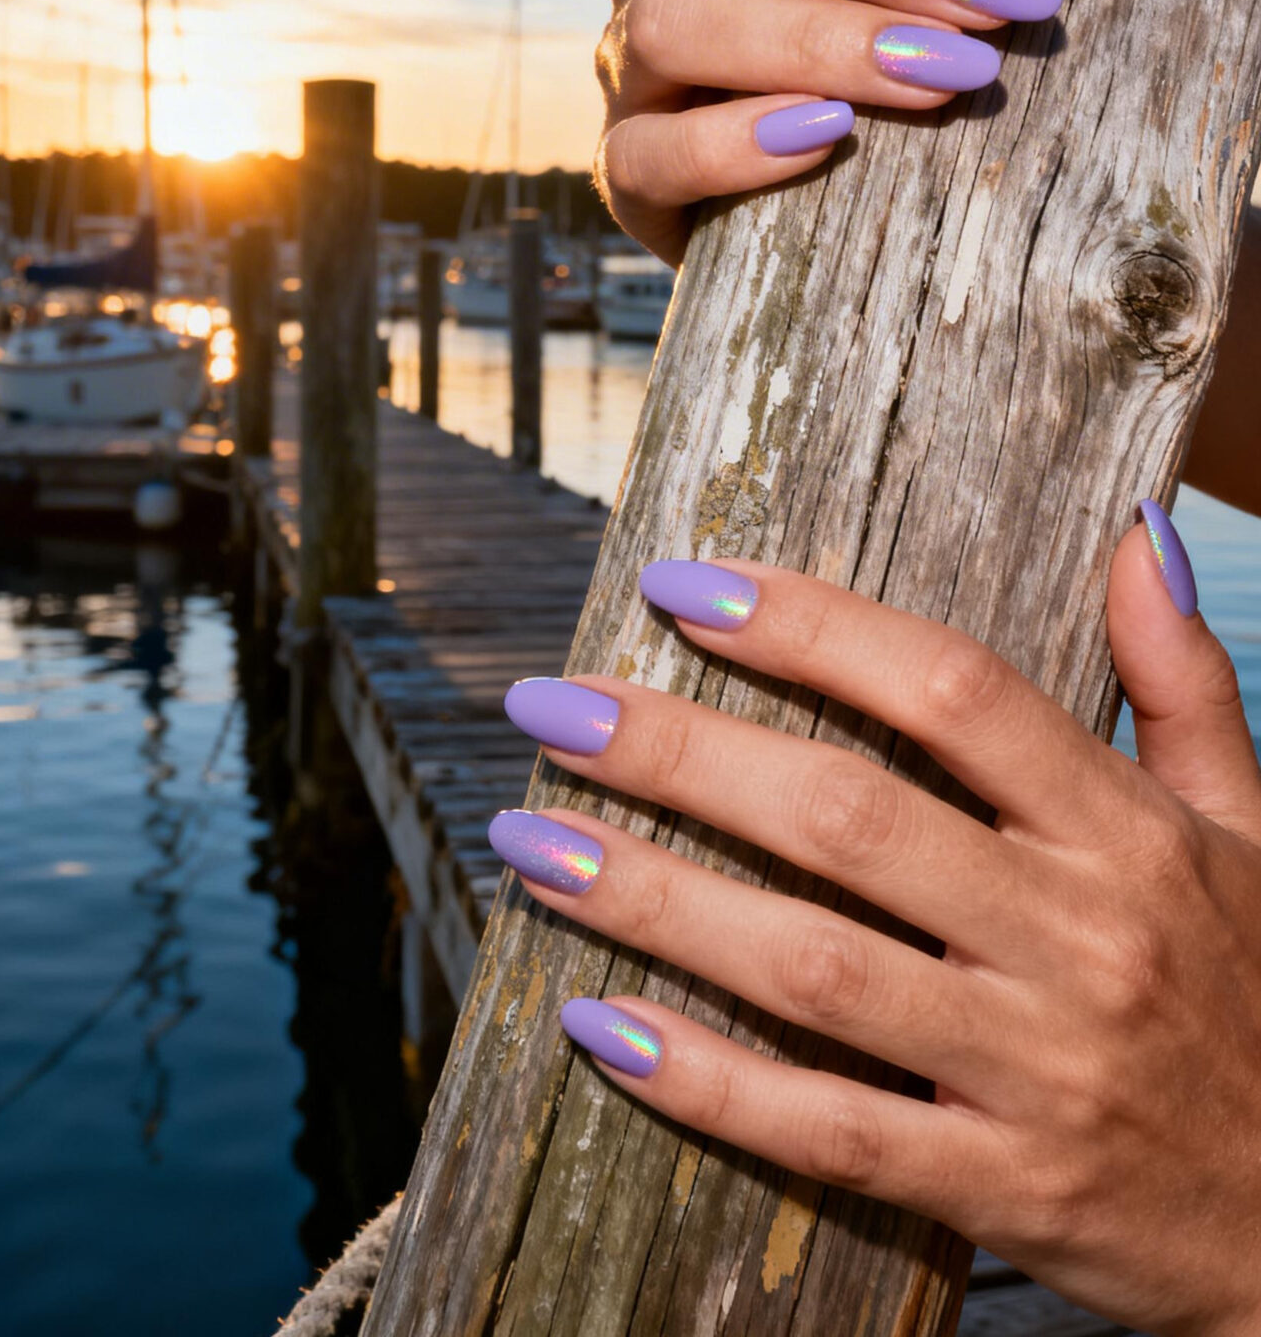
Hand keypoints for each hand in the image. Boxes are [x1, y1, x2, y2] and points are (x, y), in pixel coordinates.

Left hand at [490, 506, 1260, 1334]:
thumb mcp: (1254, 826)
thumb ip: (1183, 680)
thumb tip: (1134, 530)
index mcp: (1127, 830)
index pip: (952, 689)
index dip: (808, 625)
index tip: (683, 584)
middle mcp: (1077, 935)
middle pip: (846, 813)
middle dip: (679, 750)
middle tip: (551, 703)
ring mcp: (1036, 1069)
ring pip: (809, 965)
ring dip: (653, 897)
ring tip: (531, 840)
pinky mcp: (1004, 1189)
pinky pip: (827, 1130)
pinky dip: (705, 1080)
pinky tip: (596, 1023)